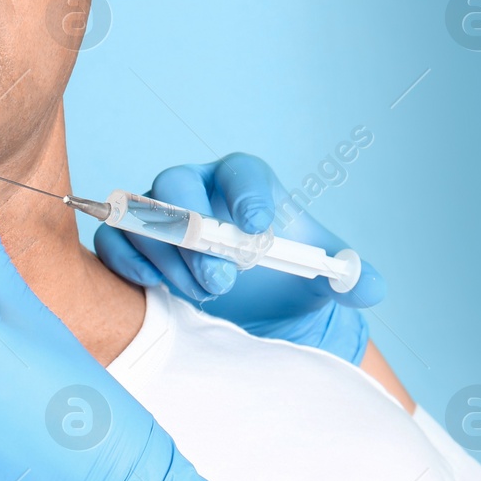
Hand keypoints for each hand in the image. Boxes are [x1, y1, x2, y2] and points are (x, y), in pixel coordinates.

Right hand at [93, 153, 385, 363]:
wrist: (254, 308)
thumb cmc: (286, 278)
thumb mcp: (327, 279)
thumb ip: (354, 279)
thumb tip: (366, 284)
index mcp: (244, 183)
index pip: (241, 172)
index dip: (246, 195)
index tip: (259, 231)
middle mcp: (196, 189)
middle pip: (176, 183)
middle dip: (196, 231)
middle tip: (223, 280)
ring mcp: (159, 215)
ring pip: (145, 217)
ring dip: (171, 260)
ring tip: (205, 297)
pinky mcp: (135, 245)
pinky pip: (114, 241)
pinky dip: (130, 263)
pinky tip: (158, 291)